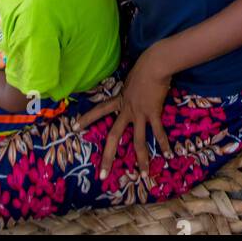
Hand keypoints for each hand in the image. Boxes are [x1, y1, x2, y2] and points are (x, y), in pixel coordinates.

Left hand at [78, 48, 170, 180]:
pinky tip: (168, 155)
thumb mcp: (131, 79)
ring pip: (138, 142)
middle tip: (102, 174)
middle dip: (107, 156)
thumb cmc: (144, 67)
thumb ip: (129, 89)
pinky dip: (164, 144)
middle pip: (114, 136)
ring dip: (142, 160)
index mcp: (120, 100)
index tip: (73, 128)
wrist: (155, 65)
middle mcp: (127, 111)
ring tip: (144, 175)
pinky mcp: (153, 113)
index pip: (99, 110)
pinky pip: (158, 132)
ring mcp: (140, 114)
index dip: (86, 119)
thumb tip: (132, 91)